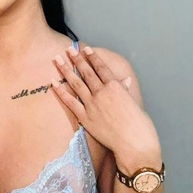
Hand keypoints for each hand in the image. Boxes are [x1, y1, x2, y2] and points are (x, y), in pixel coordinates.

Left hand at [51, 45, 160, 167]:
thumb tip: (124, 81)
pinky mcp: (85, 117)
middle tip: (68, 49)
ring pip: (76, 83)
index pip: (101, 67)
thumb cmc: (139, 125)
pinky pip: (70, 102)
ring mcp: (92, 104)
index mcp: (115, 87)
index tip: (85, 48)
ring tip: (57, 59)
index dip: (92, 57)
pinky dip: (61, 91)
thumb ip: (125, 91)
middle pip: (86, 72)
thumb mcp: (134, 103)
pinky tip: (53, 82)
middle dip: (76, 59)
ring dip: (65, 70)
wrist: (134, 144)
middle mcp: (102, 92)